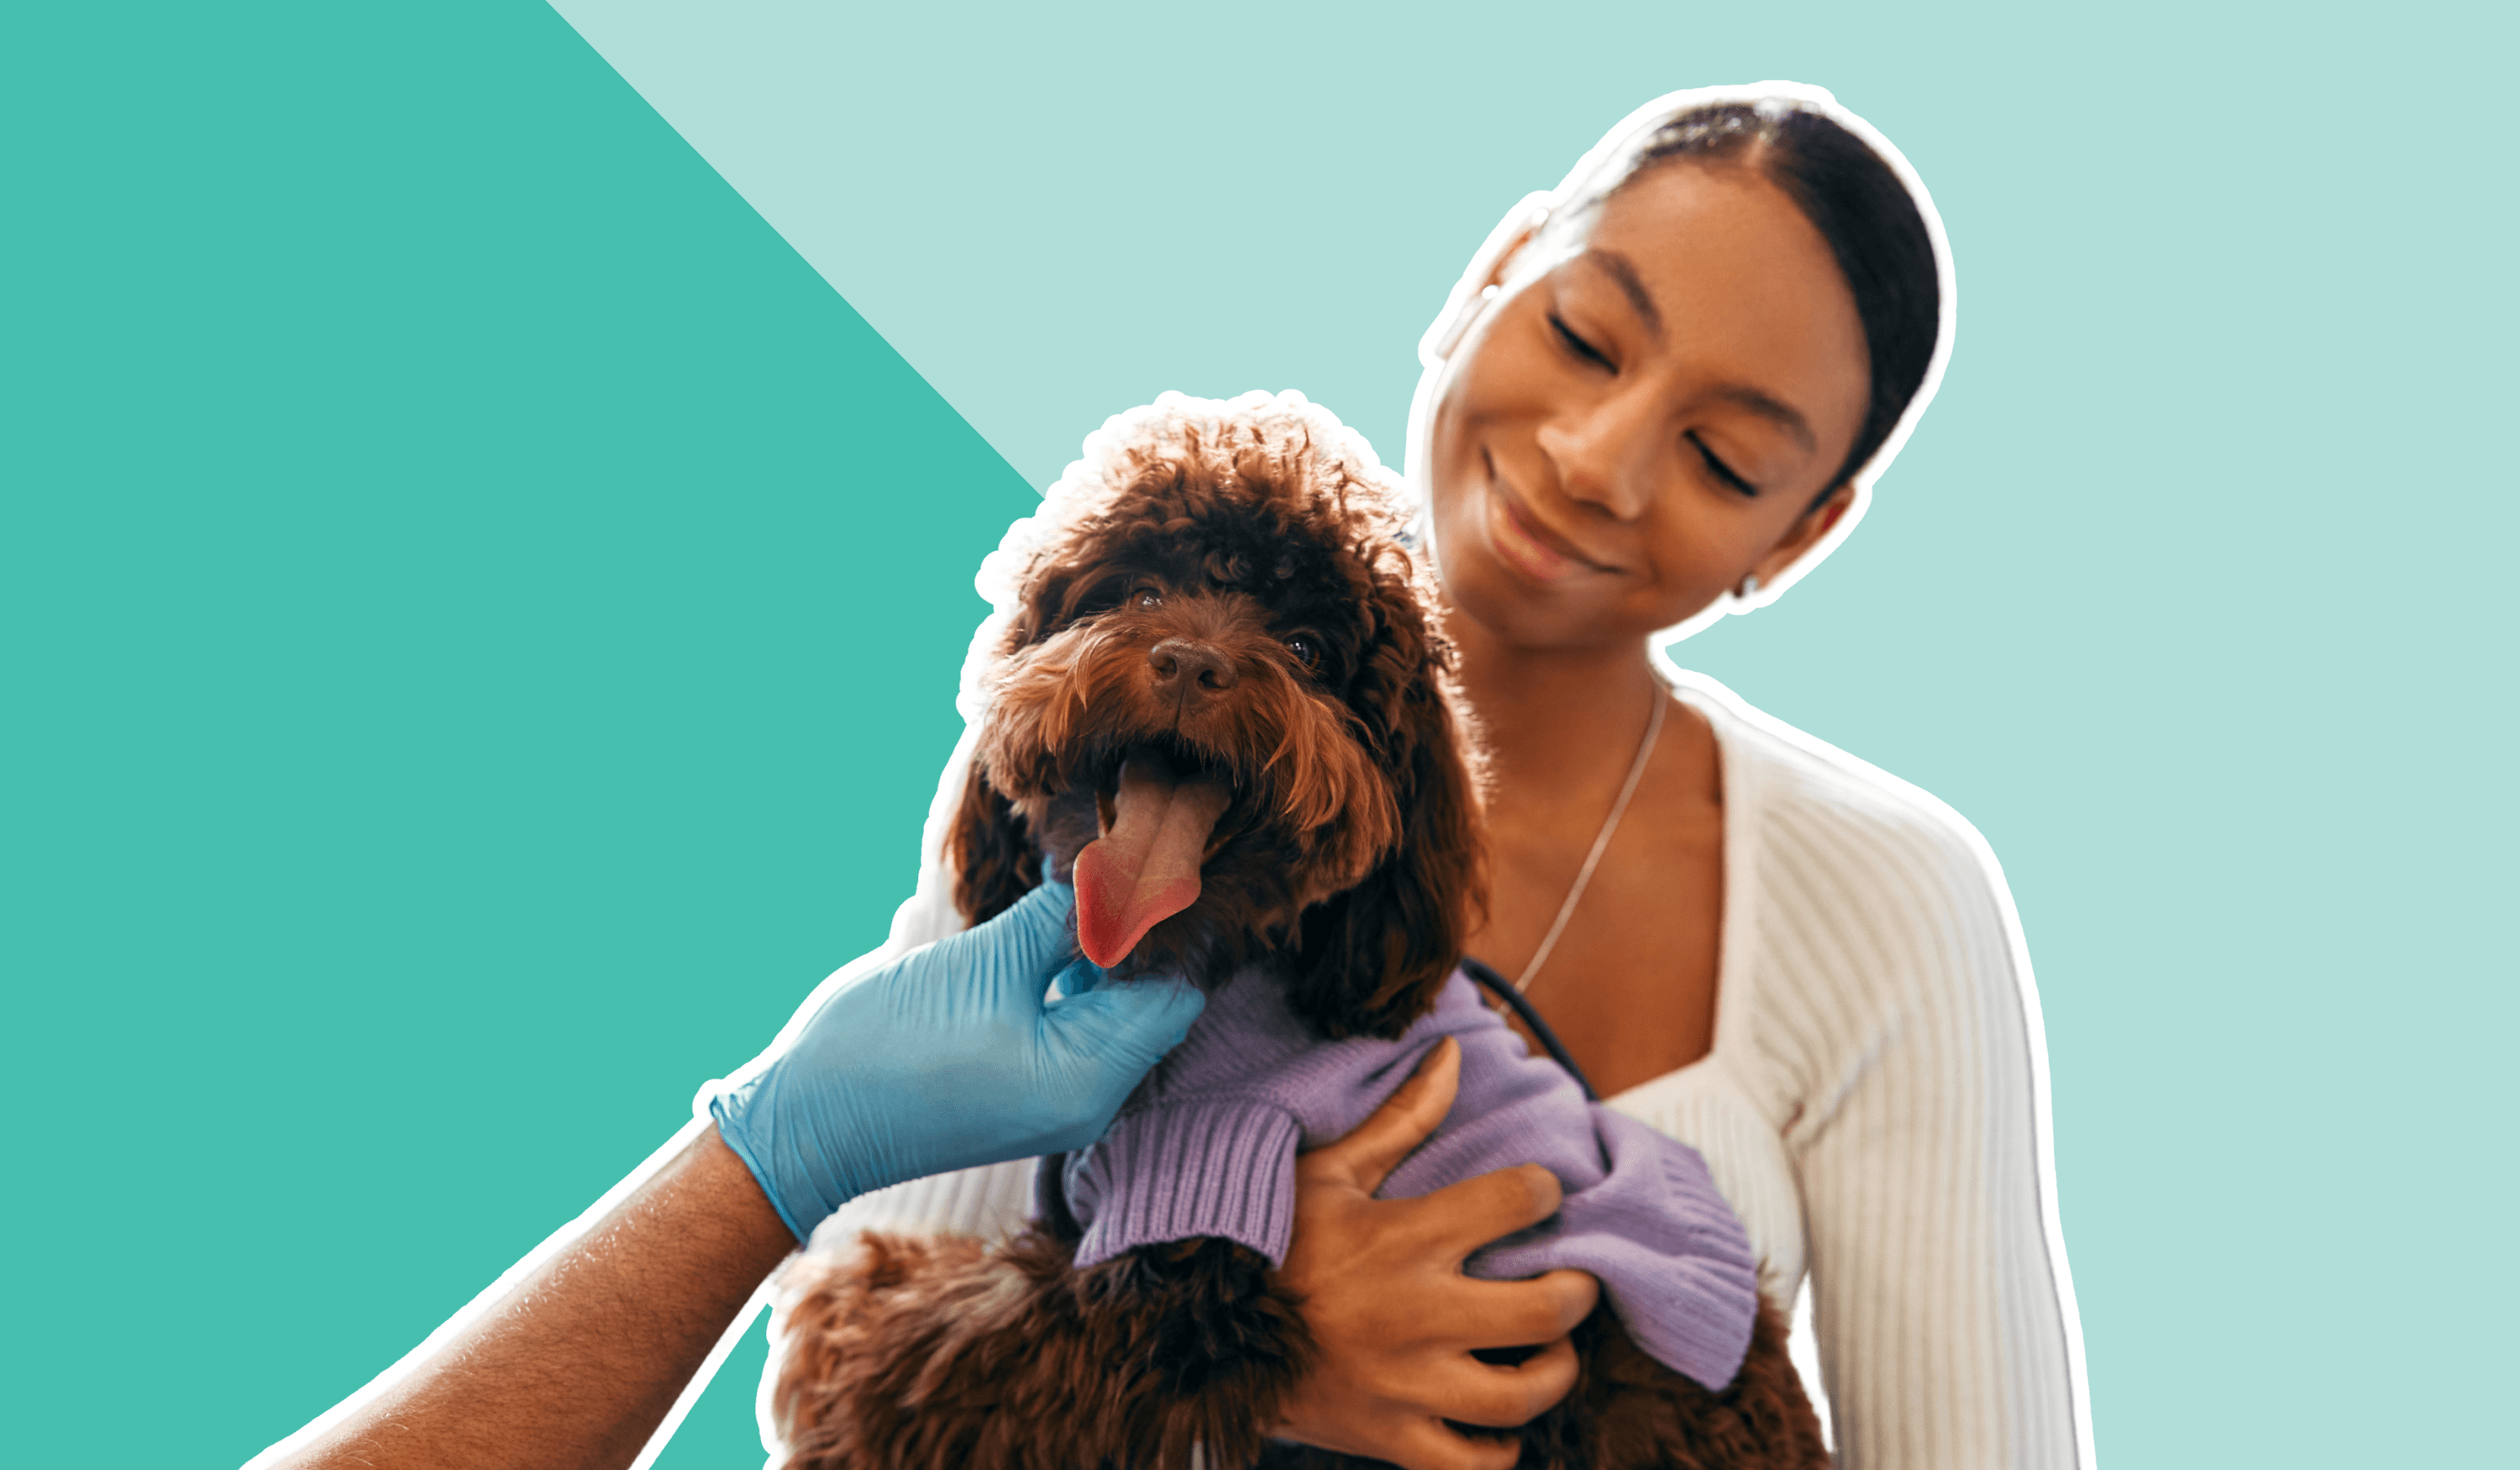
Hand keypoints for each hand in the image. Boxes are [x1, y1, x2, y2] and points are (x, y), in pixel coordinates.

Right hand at [708, 881, 1205, 1239]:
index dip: (1164, 923)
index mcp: (1092, 1079)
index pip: (1173, 991)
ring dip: (1098, 945)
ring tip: (1074, 879)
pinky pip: (1071, 1018)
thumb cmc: (891, 1045)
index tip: (1142, 856)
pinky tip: (1044, 921)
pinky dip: (1067, 970)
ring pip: (1108, 1004)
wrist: (806, 1119)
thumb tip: (1116, 870)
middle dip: (1132, 930)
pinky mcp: (1021, 1081)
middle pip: (1147, 999)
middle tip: (1110, 855)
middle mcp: (1087, 1096)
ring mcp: (1054, 1093)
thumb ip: (1061, 917)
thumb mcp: (986, 964)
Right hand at [1273, 1038, 1602, 1469]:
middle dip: (1578, 1292)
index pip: (1517, 1201)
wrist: (1199, 1332)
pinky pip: (1468, 1463)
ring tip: (1549, 1352)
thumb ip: (1400, 1118)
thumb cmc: (1271, 1244)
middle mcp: (1417, 1315)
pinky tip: (1501, 1425)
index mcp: (1405, 1238)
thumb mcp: (1329, 1171)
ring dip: (1553, 1373)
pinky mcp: (1388, 1437)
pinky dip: (1499, 1452)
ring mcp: (1405, 1385)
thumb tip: (1450, 1054)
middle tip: (1573, 1281)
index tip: (1540, 1195)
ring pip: (1520, 1397)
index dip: (1545, 1191)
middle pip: (1547, 1311)